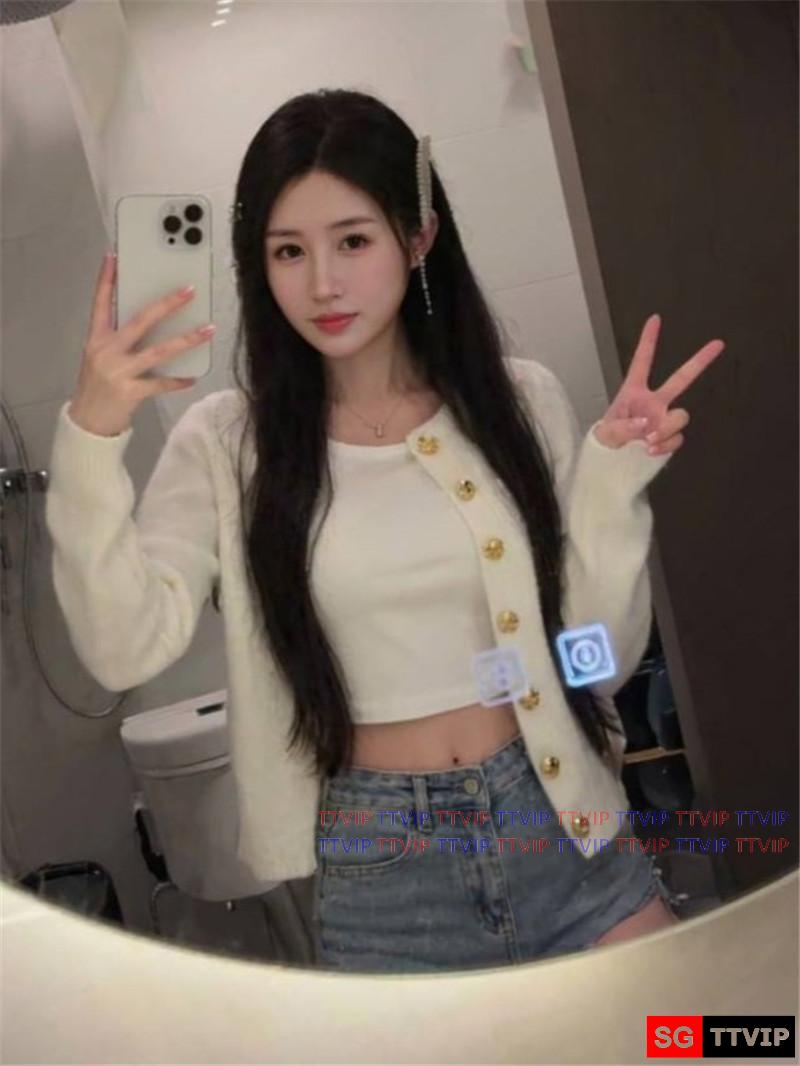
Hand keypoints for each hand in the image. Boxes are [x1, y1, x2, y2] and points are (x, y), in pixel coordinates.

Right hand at [68, 253, 213, 436]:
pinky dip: (178, 380)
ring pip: (158, 351)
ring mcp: (118, 371)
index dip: (106, 279)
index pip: (101, 302)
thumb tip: (154, 321)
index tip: (115, 256)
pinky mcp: (130, 392)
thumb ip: (120, 339)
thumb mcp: (101, 357)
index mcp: (96, 338)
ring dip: (186, 339)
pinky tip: (192, 377)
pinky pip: (161, 383)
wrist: (89, 422)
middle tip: (189, 290)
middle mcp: (106, 351)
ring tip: (208, 329)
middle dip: (167, 304)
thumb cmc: (99, 386)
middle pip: (140, 321)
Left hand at [592, 314, 725, 454]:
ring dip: (667, 428)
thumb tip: (646, 423)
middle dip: (700, 361)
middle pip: (681, 378)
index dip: (648, 340)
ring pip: (681, 415)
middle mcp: (653, 402)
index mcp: (634, 392)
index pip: (642, 362)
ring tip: (648, 439)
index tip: (655, 319)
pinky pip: (677, 438)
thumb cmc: (606, 441)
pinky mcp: (668, 437)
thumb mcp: (606, 432)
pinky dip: (666, 444)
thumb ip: (624, 427)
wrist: (609, 463)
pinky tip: (650, 450)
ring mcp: (663, 419)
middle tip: (718, 343)